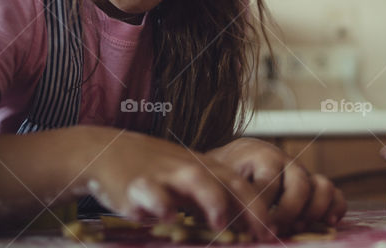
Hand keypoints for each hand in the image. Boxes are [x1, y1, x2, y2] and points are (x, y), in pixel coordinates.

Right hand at [81, 128, 274, 239]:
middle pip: (229, 182)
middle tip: (263, 234)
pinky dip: (159, 203)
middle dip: (249, 207)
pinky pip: (150, 192)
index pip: (243, 186)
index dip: (261, 208)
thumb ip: (217, 202)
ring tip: (221, 221)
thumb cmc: (157, 173)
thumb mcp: (190, 182)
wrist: (109, 151)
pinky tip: (166, 216)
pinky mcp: (137, 185)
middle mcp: (192, 169)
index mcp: (208, 169)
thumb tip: (248, 230)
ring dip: (211, 199)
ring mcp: (166, 174)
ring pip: (196, 179)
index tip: (275, 233)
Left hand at [207, 137, 346, 232]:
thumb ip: (226, 196)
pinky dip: (335, 208)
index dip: (262, 207)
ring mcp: (301, 173)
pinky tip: (328, 223)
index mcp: (261, 155)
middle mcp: (285, 161)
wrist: (229, 162)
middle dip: (289, 212)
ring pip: (322, 186)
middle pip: (300, 185)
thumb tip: (231, 219)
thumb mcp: (219, 180)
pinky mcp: (312, 186)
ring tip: (297, 227)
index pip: (269, 182)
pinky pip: (334, 194)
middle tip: (274, 230)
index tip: (252, 227)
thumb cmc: (222, 175)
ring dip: (314, 211)